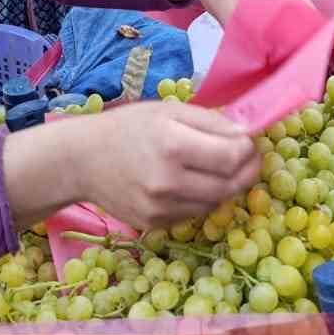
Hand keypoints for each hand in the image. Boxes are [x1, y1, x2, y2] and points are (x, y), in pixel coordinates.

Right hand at [75, 100, 260, 228]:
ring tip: (221, 168)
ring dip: (227, 186)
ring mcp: (160, 208)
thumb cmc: (129, 127)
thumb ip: (211, 122)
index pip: (231, 158)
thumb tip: (247, 135)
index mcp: (172, 144)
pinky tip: (194, 182)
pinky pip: (194, 213)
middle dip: (247, 171)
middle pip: (229, 185)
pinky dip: (203, 199)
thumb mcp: (169, 110)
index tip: (249, 143)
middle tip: (250, 159)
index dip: (248, 151)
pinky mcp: (155, 225)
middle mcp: (167, 181)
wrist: (83, 160)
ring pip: (215, 203)